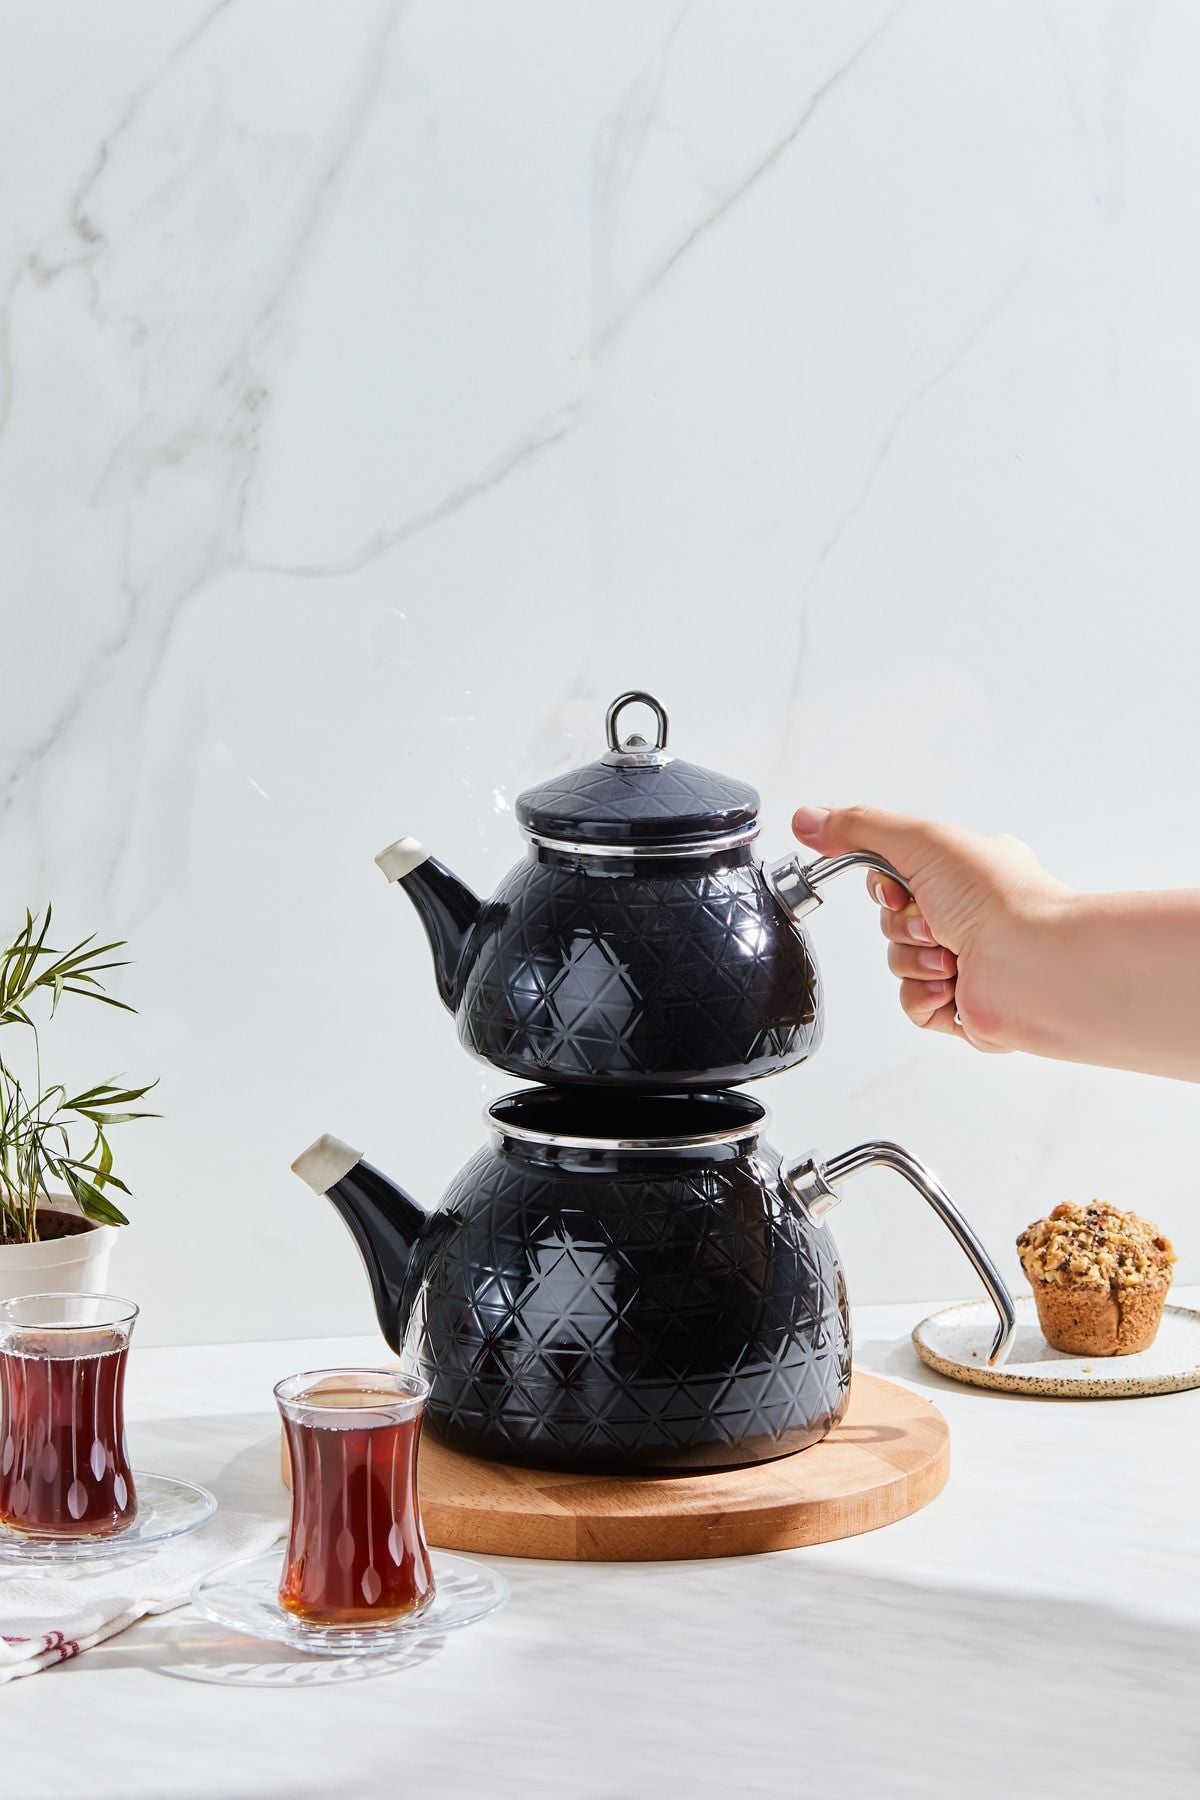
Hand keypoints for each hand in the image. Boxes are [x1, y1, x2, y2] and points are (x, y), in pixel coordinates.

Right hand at [790, 805, 1069, 1050]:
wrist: (1034, 964)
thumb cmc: (998, 898)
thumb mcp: (920, 840)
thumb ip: (858, 827)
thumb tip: (807, 819)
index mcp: (965, 872)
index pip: (896, 874)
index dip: (883, 885)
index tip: (896, 887)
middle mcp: (968, 914)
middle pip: (891, 920)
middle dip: (902, 925)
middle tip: (934, 923)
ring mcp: (966, 962)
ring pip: (898, 962)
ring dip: (914, 959)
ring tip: (950, 957)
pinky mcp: (962, 1005)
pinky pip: (911, 1003)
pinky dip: (923, 995)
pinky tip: (950, 985)